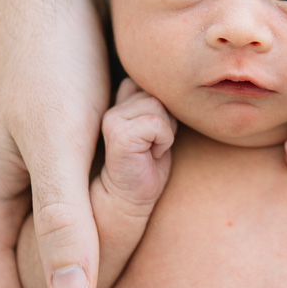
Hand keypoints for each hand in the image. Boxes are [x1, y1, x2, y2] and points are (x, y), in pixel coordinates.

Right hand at [0, 0, 109, 287]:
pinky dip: (111, 226)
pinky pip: (84, 206)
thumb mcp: (53, 133)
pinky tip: (142, 236)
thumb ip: (63, 215)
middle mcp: (2, 199)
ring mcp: (30, 173)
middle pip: (37, 287)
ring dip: (97, 273)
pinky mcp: (59, 147)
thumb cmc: (36, 47)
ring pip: (64, 248)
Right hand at [97, 79, 176, 210]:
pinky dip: (164, 140)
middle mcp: (113, 108)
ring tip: (153, 149)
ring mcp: (113, 119)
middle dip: (167, 119)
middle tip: (155, 144)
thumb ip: (155, 106)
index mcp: (121, 104)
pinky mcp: (119, 134)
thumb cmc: (147, 167)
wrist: (129, 201)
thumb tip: (173, 87)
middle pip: (157, 94)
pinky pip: (156, 123)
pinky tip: (152, 155)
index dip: (164, 109)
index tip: (157, 135)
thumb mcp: (155, 129)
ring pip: (157, 105)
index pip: (152, 86)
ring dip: (165, 130)